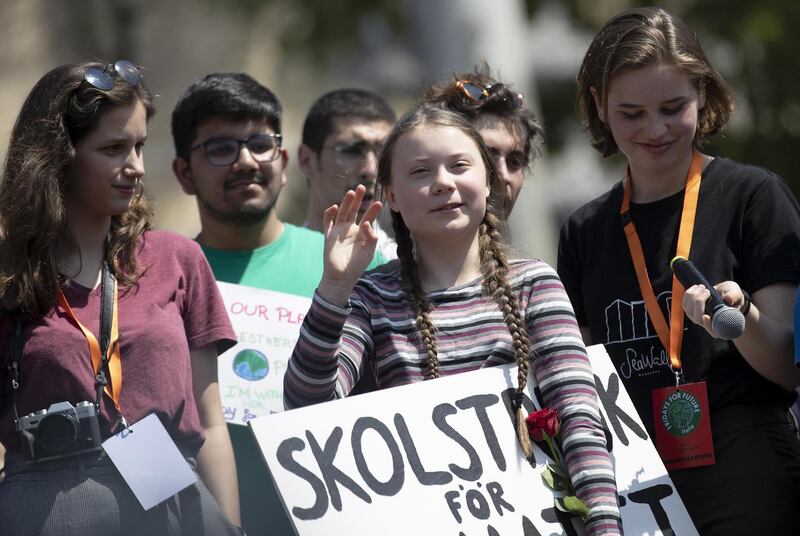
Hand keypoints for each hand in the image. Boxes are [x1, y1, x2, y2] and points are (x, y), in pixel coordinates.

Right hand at [318, 185, 381, 304]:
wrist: (341, 277)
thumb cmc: (356, 266)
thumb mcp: (369, 252)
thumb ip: (371, 237)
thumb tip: (367, 223)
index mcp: (362, 233)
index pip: (368, 217)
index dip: (373, 210)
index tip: (378, 203)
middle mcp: (350, 229)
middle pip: (354, 210)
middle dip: (358, 199)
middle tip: (362, 187)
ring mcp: (339, 231)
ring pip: (342, 212)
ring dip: (346, 202)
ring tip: (351, 193)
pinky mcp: (329, 235)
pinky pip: (327, 222)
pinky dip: (329, 214)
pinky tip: (334, 207)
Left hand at [682, 280, 746, 335]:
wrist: (724, 292)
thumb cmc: (732, 296)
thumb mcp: (736, 294)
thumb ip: (734, 297)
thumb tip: (728, 299)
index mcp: (720, 324)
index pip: (713, 331)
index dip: (708, 325)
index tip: (706, 316)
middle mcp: (707, 323)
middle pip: (697, 318)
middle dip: (699, 302)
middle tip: (707, 291)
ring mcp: (696, 317)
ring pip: (689, 310)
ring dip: (693, 296)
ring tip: (703, 287)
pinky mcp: (690, 309)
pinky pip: (685, 303)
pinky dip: (689, 293)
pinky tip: (696, 287)